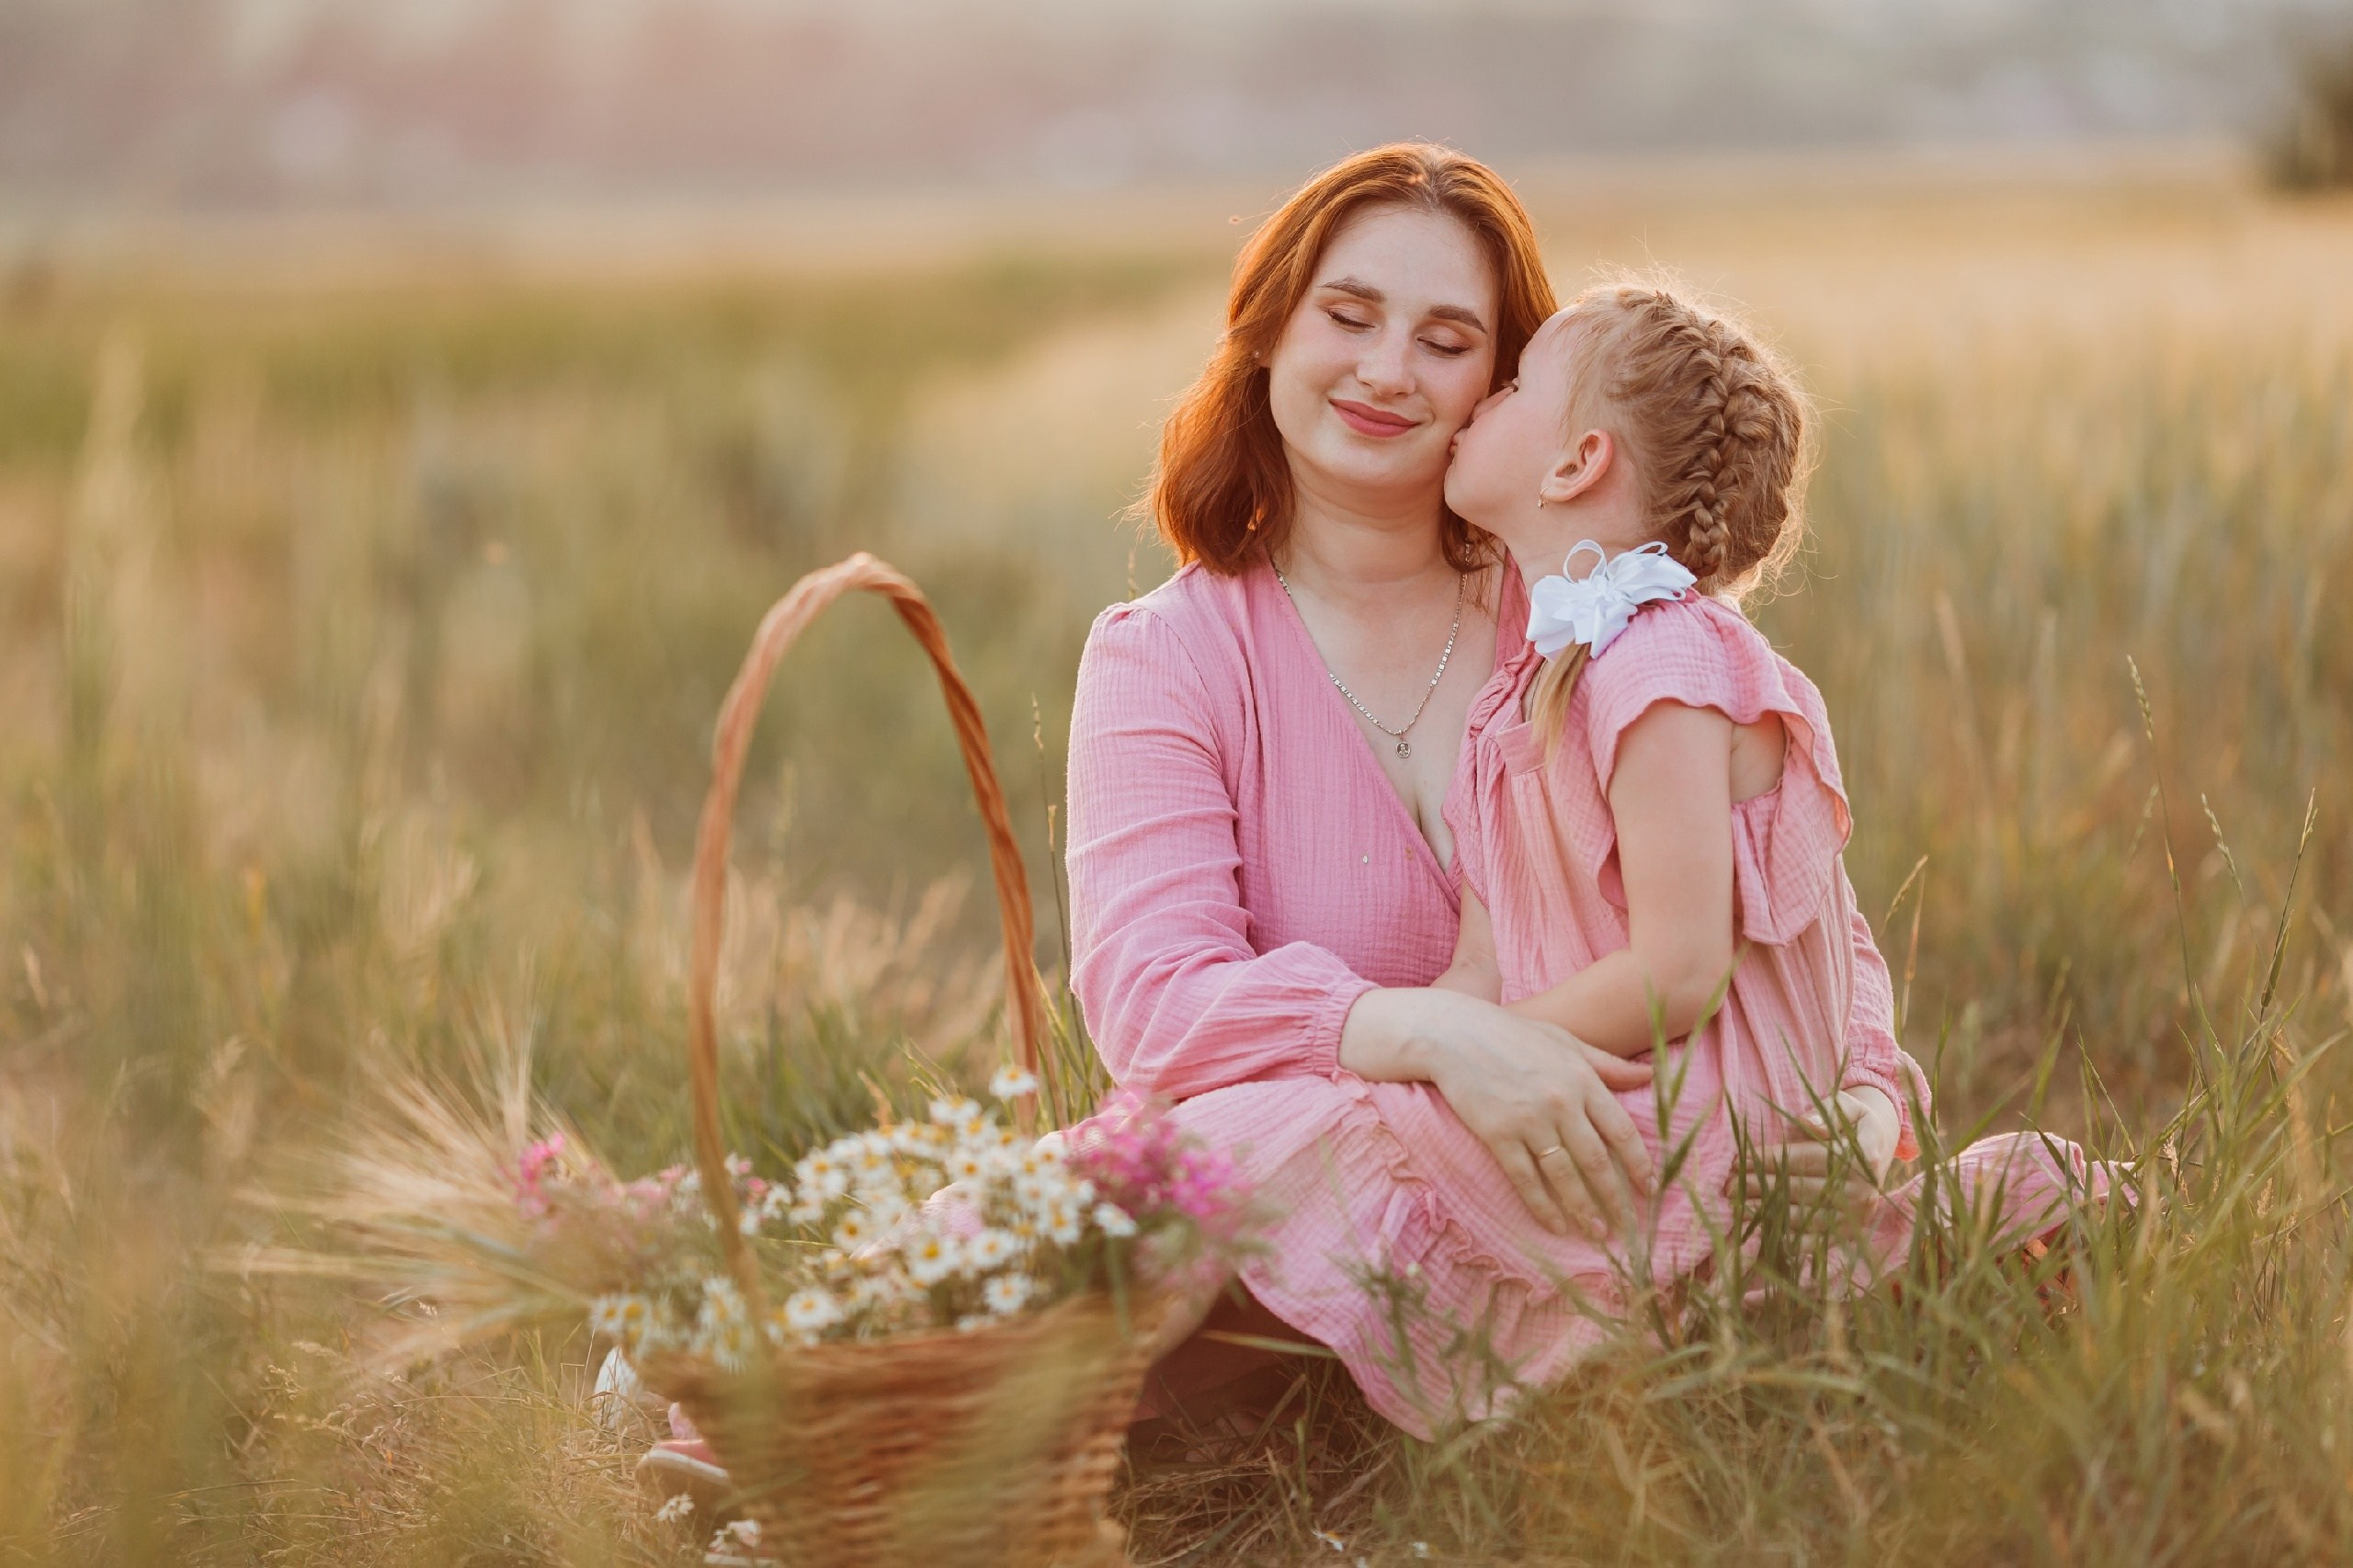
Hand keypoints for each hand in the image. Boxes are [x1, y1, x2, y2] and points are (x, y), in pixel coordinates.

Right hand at [1416, 1000, 1656, 1241]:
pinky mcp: (1497, 1134)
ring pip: (1564, 1176)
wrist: (1454, 1034)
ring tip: (1598, 1233)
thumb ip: (1606, 1063)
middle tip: (1629, 1227)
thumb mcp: (1565, 1041)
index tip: (1650, 1189)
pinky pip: (1526, 1178)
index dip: (1638, 1164)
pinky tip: (1556, 1226)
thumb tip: (1649, 1076)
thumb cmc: (1512, 1035)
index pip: (1621, 1130)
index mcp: (1581, 1079)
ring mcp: (1528, 1120)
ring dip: (1584, 1210)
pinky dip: (1543, 1206)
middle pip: (1596, 1160)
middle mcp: (1560, 1103)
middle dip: (1615, 1198)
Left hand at [1732, 1087, 1900, 1230]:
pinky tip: (1762, 1233)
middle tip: (1727, 1187)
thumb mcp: (1848, 1106)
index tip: (1740, 1160)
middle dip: (1761, 1188)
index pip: (1807, 1158)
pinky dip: (1789, 1241)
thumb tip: (1809, 1124)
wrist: (1882, 1145)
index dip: (1772, 1160)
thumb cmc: (1855, 1122)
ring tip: (1737, 1206)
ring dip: (1769, 1214)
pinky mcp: (1851, 1231)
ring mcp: (1858, 1213)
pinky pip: (1817, 1239)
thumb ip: (1826, 1111)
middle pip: (1802, 1189)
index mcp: (1861, 1155)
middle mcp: (1862, 1188)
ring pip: (1806, 1217)